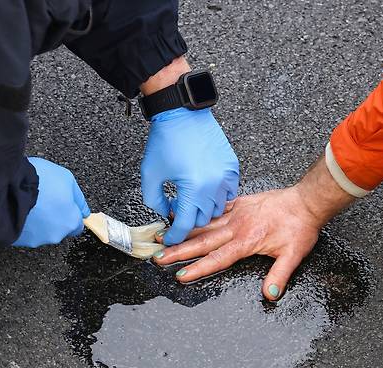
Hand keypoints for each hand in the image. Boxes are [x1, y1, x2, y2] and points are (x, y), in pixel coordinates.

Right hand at [13, 157, 89, 247]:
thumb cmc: (39, 181)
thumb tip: (84, 211)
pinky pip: (24, 232)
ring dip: (38, 221)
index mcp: (70, 222)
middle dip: (53, 217)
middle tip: (44, 200)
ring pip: (41, 231)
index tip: (64, 205)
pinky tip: (19, 209)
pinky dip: (23, 223)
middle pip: (58, 229)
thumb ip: (78, 198)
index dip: (71, 214)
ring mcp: (36, 239)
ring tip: (29, 203)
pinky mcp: (18, 240)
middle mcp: (55, 235)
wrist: (8, 186)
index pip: (77, 226)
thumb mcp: (67, 179)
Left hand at [141, 107, 238, 245]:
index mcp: (192, 188)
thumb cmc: (166, 140)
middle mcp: (213, 184)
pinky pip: (229, 192)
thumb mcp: (151, 175)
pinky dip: (217, 196)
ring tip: (189, 197)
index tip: (170, 240)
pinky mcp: (232, 166)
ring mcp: (226, 175)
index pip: (185, 225)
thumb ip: (154, 201)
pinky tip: (203, 188)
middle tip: (176, 209)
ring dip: (203, 209)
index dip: (175, 236)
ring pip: (218, 208)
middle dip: (188, 220)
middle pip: (203, 219)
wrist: (182, 113)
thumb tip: (165, 213)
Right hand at [154, 188, 319, 299]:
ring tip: (160, 236)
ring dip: (181, 231)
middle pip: (202, 241)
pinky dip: (196, 212)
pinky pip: (213, 209)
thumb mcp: (293, 255)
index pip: (217, 258)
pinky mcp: (237, 203)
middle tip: (158, 257)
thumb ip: (279, 275)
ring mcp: (235, 214)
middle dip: (178, 251)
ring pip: (203, 224)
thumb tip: (270, 295)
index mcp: (246, 242)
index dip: (198, 268)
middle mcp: (236, 227)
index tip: (180, 275)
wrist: (305, 201)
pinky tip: (182, 212)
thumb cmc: (299, 228)